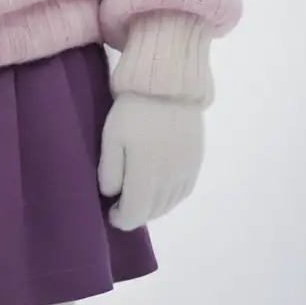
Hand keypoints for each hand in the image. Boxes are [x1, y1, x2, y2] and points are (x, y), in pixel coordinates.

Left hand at [98, 92, 203, 229]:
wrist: (170, 85)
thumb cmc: (134, 111)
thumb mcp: (112, 137)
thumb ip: (110, 171)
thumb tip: (112, 195)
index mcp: (147, 179)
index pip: (135, 216)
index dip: (120, 219)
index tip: (110, 210)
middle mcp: (170, 183)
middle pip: (152, 213)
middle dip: (136, 212)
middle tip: (122, 199)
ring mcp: (186, 173)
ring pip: (168, 205)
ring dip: (152, 205)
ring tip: (139, 191)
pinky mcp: (196, 163)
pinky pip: (182, 192)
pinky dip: (169, 196)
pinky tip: (160, 184)